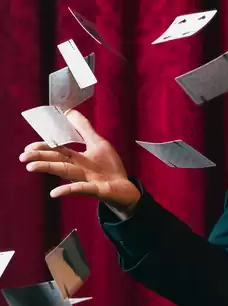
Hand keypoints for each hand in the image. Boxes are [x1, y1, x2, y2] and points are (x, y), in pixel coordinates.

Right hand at [19, 109, 140, 213]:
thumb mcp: (97, 143)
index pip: (58, 151)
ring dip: (48, 168)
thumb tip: (70, 112)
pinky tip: (54, 193)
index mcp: (78, 158)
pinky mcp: (97, 189)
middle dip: (40, 158)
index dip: (44, 148)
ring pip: (65, 171)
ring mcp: (87, 179)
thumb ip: (84, 128)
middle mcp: (79, 169)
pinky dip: (68, 190)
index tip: (28, 147)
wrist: (126, 188)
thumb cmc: (110, 167)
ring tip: (30, 167)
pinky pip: (81, 188)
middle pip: (57, 161)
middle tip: (22, 157)